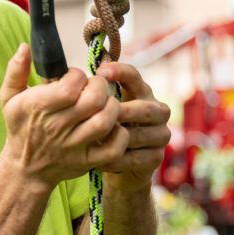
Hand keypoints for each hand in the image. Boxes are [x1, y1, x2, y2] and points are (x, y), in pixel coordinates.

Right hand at [0, 44, 129, 187]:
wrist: (24, 169)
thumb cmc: (20, 127)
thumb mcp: (9, 98)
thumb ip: (15, 70)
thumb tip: (24, 46)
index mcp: (39, 107)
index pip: (71, 85)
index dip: (78, 75)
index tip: (74, 78)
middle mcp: (58, 127)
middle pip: (94, 100)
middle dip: (100, 86)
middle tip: (95, 87)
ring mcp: (74, 146)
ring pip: (106, 121)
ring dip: (112, 106)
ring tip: (105, 103)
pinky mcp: (87, 161)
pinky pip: (114, 148)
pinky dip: (120, 134)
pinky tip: (113, 125)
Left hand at [94, 61, 170, 194]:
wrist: (118, 162)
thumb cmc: (104, 127)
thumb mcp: (99, 107)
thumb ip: (91, 91)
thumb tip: (73, 75)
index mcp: (141, 92)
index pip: (134, 76)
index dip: (120, 72)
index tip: (100, 73)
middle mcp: (157, 111)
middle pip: (145, 108)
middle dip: (122, 112)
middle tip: (99, 116)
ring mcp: (160, 135)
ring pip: (139, 135)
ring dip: (116, 138)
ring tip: (95, 140)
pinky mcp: (156, 157)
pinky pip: (136, 158)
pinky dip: (116, 159)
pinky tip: (100, 160)